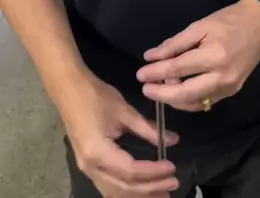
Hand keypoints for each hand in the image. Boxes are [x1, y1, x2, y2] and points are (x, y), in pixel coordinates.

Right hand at [61, 74, 178, 196]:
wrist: (69, 89)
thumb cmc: (96, 97)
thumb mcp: (125, 111)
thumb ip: (148, 129)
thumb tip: (173, 140)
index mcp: (99, 152)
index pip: (131, 171)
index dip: (153, 172)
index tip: (172, 167)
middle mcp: (90, 167)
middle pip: (124, 187)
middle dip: (150, 189)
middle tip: (173, 184)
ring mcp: (86, 169)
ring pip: (115, 191)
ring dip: (139, 194)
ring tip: (160, 194)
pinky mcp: (87, 165)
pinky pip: (108, 186)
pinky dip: (125, 191)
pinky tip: (139, 191)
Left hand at [137, 0, 259, 111]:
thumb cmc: (228, 20)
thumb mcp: (199, 26)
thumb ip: (175, 44)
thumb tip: (151, 57)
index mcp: (213, 56)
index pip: (177, 69)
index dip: (156, 72)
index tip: (140, 74)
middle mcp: (221, 77)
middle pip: (184, 94)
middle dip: (161, 94)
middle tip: (145, 89)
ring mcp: (228, 87)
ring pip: (194, 103)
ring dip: (174, 99)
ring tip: (160, 89)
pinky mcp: (232, 92)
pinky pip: (206, 102)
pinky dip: (189, 100)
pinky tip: (178, 92)